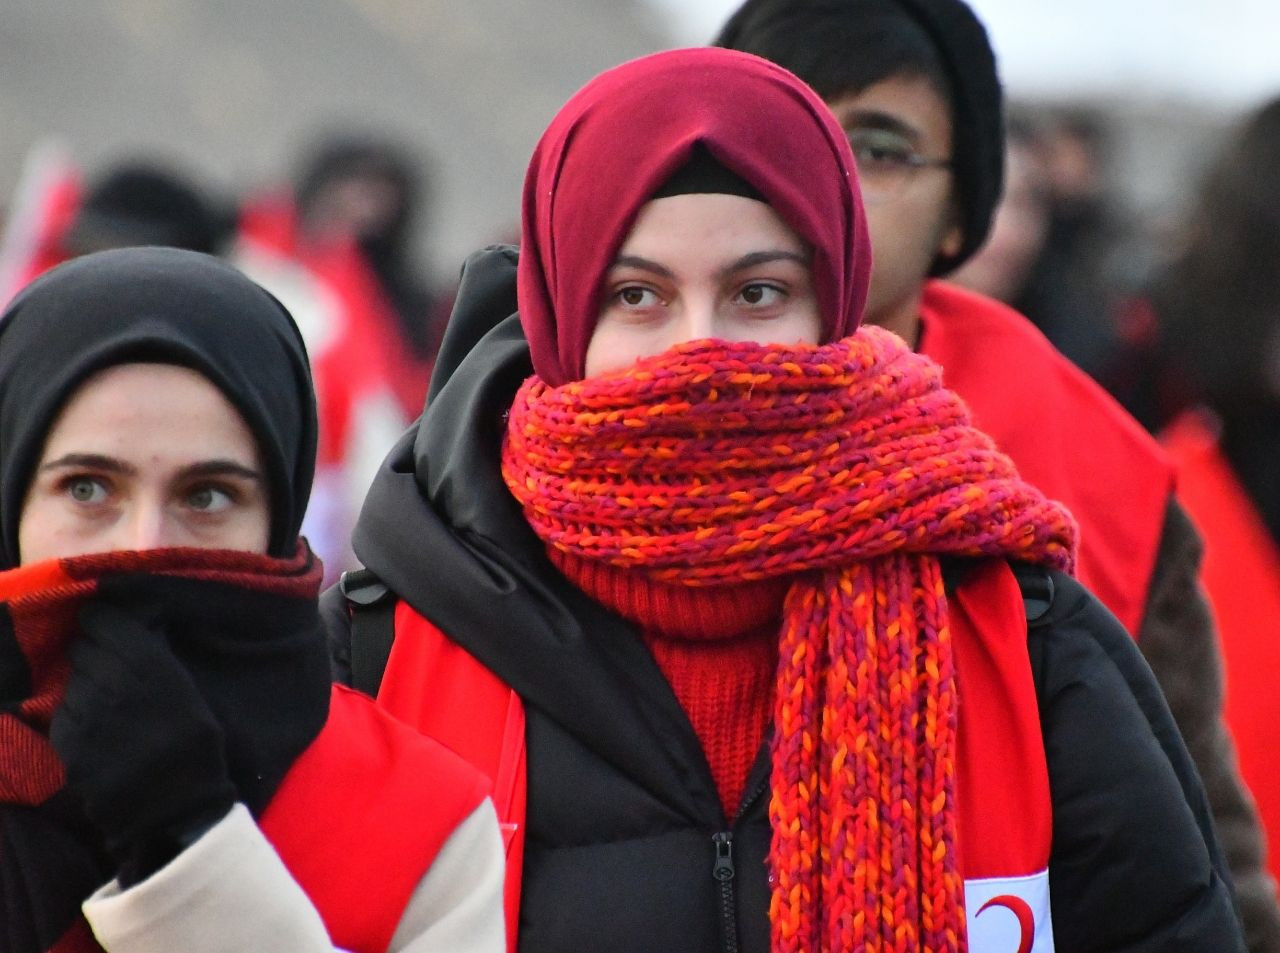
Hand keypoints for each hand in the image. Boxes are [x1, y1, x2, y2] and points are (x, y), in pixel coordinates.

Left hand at [51, 602, 236, 880]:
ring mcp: (85, 713)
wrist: (174, 807)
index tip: (105, 625)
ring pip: (72, 681)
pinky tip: (96, 729)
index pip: (103, 621)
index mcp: (150, 665)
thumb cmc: (195, 747)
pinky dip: (75, 716)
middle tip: (108, 666)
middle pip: (82, 648)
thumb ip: (159, 660)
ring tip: (106, 704)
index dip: (101, 621)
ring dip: (85, 685)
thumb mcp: (190, 691)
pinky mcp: (67, 743)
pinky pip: (63, 714)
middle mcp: (112, 682)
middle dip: (93, 653)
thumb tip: (142, 628)